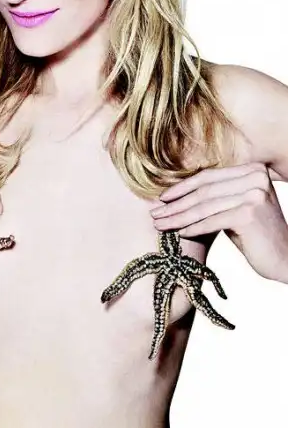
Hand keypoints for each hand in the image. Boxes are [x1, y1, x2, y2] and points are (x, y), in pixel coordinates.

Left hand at [149, 162, 287, 281]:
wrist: (286, 259)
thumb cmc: (256, 235)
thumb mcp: (236, 207)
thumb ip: (216, 196)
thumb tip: (175, 195)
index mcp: (252, 170)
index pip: (208, 178)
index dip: (182, 188)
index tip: (161, 199)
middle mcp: (255, 177)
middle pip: (204, 192)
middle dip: (176, 205)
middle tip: (155, 214)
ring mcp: (254, 194)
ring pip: (205, 207)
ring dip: (178, 217)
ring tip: (160, 225)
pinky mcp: (250, 214)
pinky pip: (213, 221)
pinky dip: (193, 228)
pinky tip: (179, 234)